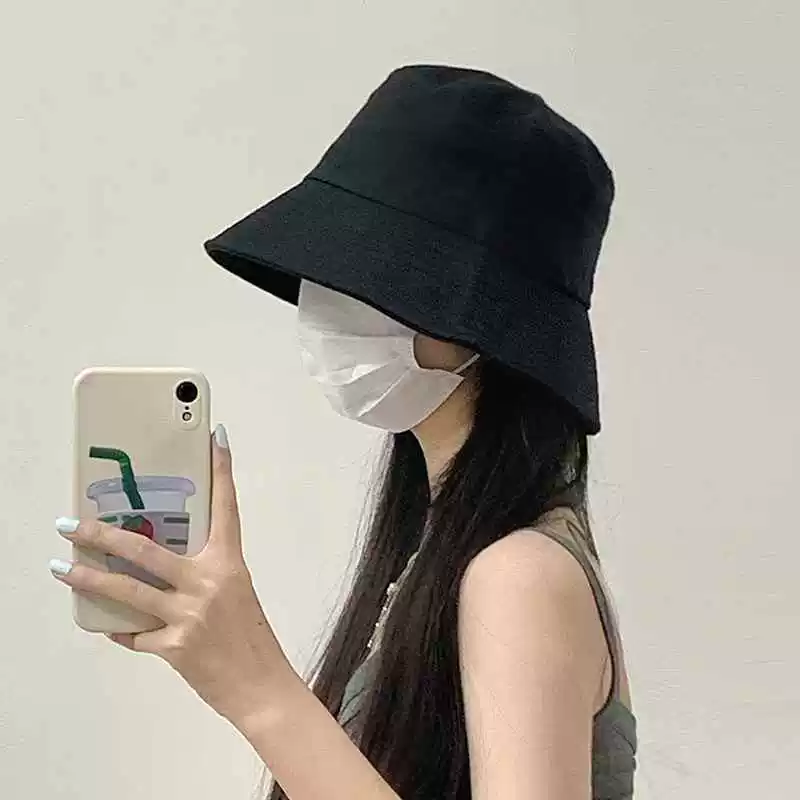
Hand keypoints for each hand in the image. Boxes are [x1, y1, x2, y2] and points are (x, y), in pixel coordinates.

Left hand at [50, 425, 297, 730]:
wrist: (261, 687)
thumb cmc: (251, 638)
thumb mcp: (236, 593)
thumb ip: (204, 575)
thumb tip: (162, 565)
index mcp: (230, 563)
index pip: (226, 508)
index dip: (221, 471)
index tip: (215, 438)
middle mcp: (208, 582)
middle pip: (146, 550)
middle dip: (102, 535)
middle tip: (71, 524)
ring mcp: (188, 614)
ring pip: (127, 590)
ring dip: (88, 578)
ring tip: (61, 568)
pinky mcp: (173, 645)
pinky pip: (135, 634)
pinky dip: (122, 630)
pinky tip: (113, 628)